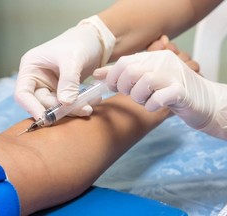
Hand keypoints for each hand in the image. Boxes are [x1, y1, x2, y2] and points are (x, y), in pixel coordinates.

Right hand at [15, 16, 114, 118]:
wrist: (94, 40)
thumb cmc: (78, 43)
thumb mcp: (73, 59)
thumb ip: (68, 81)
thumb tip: (65, 103)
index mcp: (31, 68)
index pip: (23, 93)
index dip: (31, 108)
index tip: (45, 119)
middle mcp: (37, 78)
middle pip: (42, 102)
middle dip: (60, 110)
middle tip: (82, 110)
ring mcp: (50, 86)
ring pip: (56, 106)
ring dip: (72, 110)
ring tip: (89, 107)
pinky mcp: (62, 91)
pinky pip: (67, 104)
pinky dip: (78, 105)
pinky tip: (92, 102)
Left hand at [94, 46, 226, 138]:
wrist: (202, 101)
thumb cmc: (167, 91)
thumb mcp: (144, 80)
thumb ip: (122, 75)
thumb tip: (96, 74)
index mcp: (152, 57)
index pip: (123, 62)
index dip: (113, 77)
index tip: (115, 88)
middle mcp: (163, 62)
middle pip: (130, 71)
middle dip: (124, 87)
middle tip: (131, 94)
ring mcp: (173, 75)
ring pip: (144, 82)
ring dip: (138, 97)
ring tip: (145, 101)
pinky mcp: (181, 91)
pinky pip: (158, 98)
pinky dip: (151, 106)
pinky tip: (155, 106)